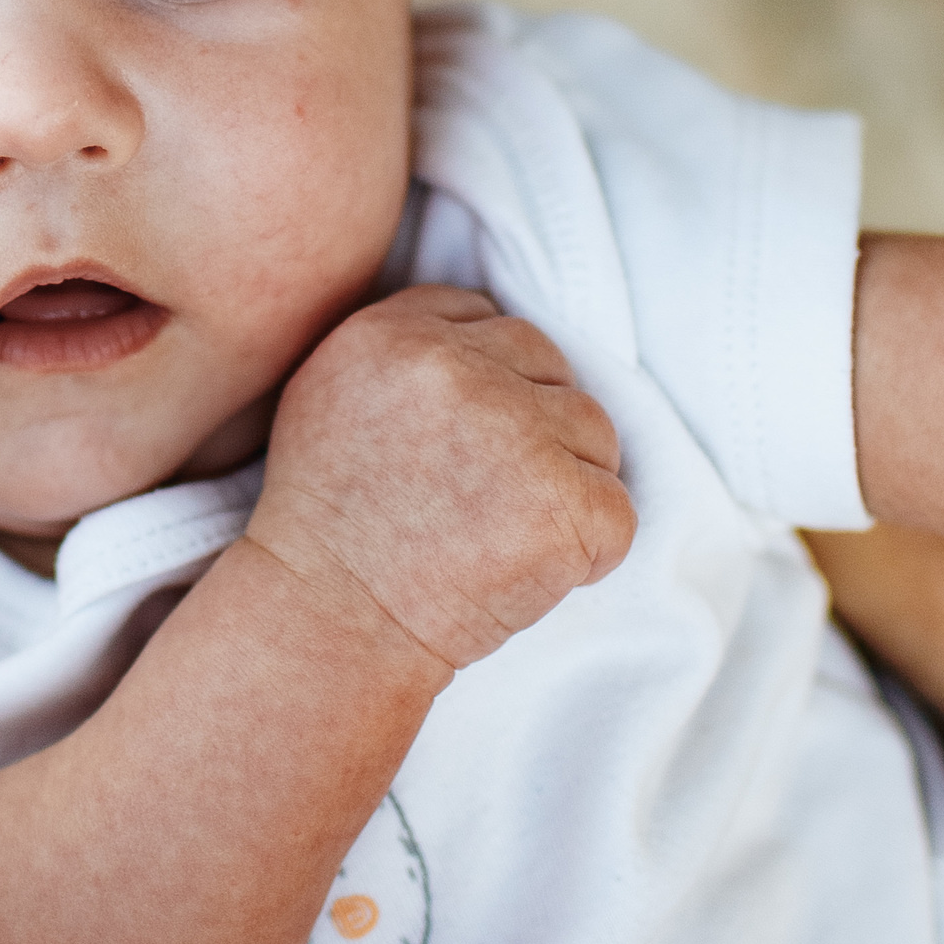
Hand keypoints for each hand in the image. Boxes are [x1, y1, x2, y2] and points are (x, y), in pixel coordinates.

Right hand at [247, 285, 632, 670]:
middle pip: (550, 367)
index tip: (466, 441)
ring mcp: (513, 431)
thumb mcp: (327, 398)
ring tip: (500, 535)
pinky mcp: (561, 501)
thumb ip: (401, 352)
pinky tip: (526, 570)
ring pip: (594, 431)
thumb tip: (483, 344)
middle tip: (486, 497)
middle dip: (535, 428)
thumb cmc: (327, 528)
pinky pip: (616, 509)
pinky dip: (586, 551)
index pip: (488, 319)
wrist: (329, 624)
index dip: (490, 380)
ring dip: (565, 484)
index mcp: (392, 333)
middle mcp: (454, 367)